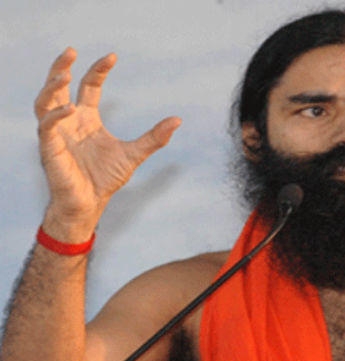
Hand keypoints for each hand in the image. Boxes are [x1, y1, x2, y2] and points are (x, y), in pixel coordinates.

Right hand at [35, 48, 180, 239]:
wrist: (90, 203)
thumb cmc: (106, 179)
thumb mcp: (135, 153)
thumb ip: (154, 137)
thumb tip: (178, 120)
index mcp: (87, 118)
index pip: (89, 86)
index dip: (98, 70)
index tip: (112, 56)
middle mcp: (69, 122)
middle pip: (58, 87)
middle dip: (62, 67)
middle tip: (71, 50)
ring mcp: (57, 134)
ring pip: (44, 101)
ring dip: (51, 86)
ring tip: (64, 73)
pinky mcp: (50, 148)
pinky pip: (47, 127)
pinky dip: (55, 116)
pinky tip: (70, 108)